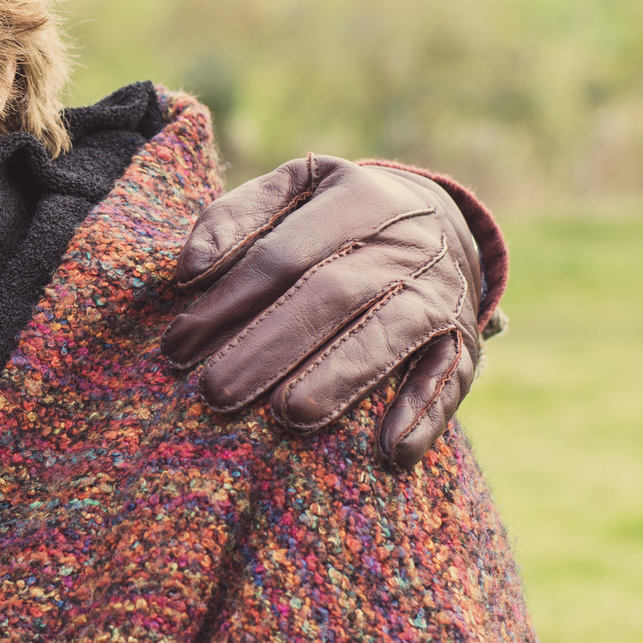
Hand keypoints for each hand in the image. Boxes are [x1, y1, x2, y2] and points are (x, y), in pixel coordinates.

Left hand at [162, 154, 484, 470]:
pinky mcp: (463, 339)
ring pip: (390, 333)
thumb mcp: (292, 189)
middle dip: (270, 345)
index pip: (282, 255)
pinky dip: (424, 414)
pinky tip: (391, 452)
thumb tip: (189, 270)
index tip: (179, 344)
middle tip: (215, 393)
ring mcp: (439, 291)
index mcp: (355, 199)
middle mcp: (403, 243)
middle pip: (331, 294)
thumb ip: (234, 216)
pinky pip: (449, 377)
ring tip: (288, 415)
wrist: (441, 220)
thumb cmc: (336, 214)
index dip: (229, 300)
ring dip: (340, 376)